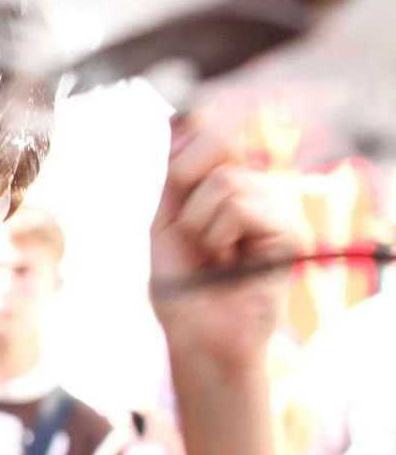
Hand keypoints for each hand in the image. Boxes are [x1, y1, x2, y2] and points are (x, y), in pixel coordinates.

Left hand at [149, 115, 295, 372]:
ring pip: (224, 181)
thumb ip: (176, 175)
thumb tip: (180, 121)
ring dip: (197, 223)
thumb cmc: (180, 286)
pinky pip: (241, 207)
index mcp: (221, 185)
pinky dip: (218, 235)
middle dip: (183, 182)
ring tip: (208, 254)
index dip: (186, 141)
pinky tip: (226, 260)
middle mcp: (252, 190)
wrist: (196, 333)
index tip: (173, 179)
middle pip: (218, 141)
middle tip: (185, 226)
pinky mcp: (288, 232)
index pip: (208, 130)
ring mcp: (273, 209)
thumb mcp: (166, 221)